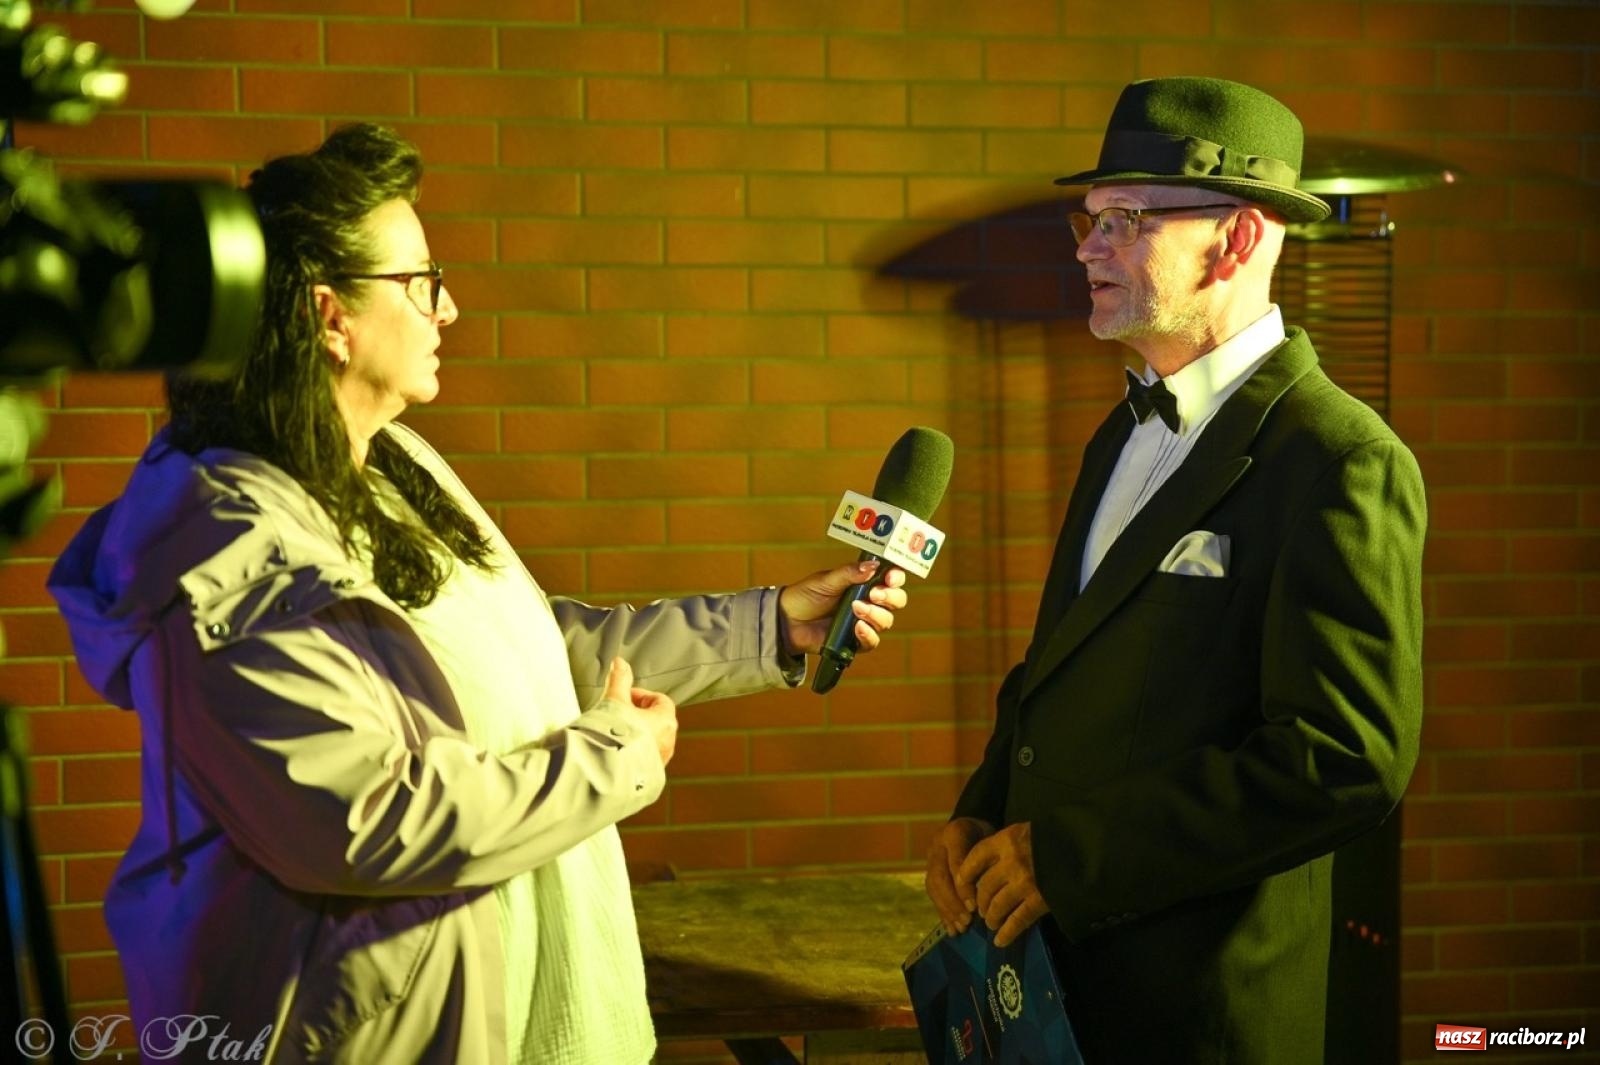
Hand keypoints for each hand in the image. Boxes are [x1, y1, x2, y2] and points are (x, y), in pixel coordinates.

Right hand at [603, 656, 676, 766]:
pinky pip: (644, 759)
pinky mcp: (649, 775)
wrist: (608, 772)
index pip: (660, 700)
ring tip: (613, 734)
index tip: (623, 697)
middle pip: (655, 720)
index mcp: (665, 721)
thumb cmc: (615, 736)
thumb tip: (620, 662)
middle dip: (636, 715)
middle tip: (616, 714)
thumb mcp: (614, 701)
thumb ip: (619, 680)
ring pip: (650, 740)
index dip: (640, 696)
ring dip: (635, 734)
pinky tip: (614, 752)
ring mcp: (660, 760)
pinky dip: (632, 752)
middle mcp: (668, 741)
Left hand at [777, 559, 907, 656]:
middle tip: (874, 594)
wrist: (787, 621)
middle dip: (890, 597)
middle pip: (896, 600)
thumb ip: (849, 573)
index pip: (891, 579)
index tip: (890, 577)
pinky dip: (868, 634)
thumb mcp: (826, 580)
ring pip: (886, 620)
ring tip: (856, 609)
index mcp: (865, 582)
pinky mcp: (856, 641)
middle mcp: (869, 602)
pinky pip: (872, 641)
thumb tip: (873, 565)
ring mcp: (864, 621)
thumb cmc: (806, 595)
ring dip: (876, 614)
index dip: (896, 577)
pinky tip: (857, 627)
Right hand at [924, 817, 992, 934]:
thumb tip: (992, 891)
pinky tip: (951, 928)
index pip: (955, 862)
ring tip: (961, 926)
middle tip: (967, 919)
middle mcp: (937, 846)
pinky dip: (942, 913)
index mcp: (954, 833)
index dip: (963, 886)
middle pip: (939, 877)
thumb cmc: (987, 836)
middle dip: (953, 901)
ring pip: (933, 887)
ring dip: (947, 909)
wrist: (971, 827)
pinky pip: (932, 894)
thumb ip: (989, 860)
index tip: (974, 906)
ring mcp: (930, 859)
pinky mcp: (930, 872)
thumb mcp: (991, 840)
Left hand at [956, 822, 1048, 947]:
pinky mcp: (1039, 900)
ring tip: (990, 923)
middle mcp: (1011, 862)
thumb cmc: (1051, 837)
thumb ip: (1003, 846)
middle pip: (984, 887)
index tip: (962, 886)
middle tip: (981, 909)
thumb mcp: (1024, 831)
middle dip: (980, 902)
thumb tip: (982, 867)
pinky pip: (1017, 921)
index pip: (974, 859)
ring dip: (991, 918)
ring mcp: (1025, 883)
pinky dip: (1007, 933)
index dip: (965, 876)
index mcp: (1005, 841)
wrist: (1084, 848)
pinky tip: (1000, 941)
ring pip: (997, 906)